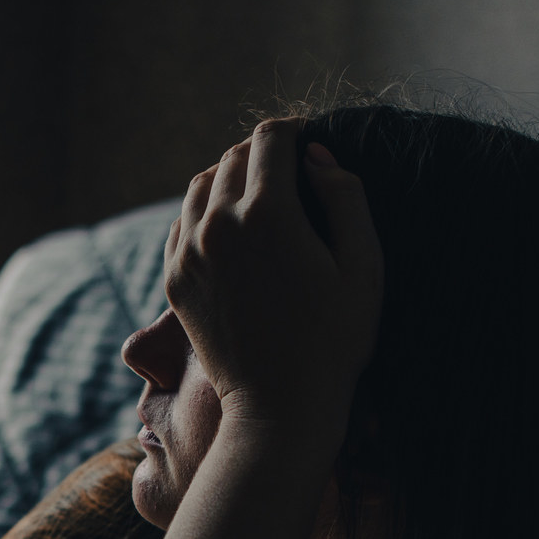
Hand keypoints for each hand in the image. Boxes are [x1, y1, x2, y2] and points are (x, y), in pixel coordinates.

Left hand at [163, 118, 381, 426]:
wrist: (279, 408)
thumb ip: (346, 198)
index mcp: (267, 213)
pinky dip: (205, 212)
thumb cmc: (335, 341)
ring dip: (230, 178)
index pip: (271, 138)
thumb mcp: (364, 266)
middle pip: (233, 157)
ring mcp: (189, 253)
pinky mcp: (175, 280)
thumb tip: (317, 157)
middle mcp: (218, 224)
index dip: (294, 131)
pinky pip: (183, 222)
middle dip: (263, 154)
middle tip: (289, 169)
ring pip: (202, 185)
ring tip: (259, 194)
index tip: (309, 141)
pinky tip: (230, 228)